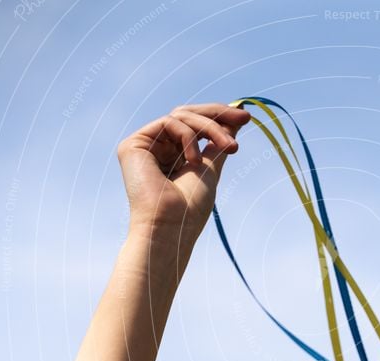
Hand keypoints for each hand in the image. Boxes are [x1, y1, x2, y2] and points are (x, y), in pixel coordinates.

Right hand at [117, 103, 250, 246]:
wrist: (171, 228)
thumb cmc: (190, 208)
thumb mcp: (210, 168)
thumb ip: (217, 143)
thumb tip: (233, 121)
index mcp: (172, 156)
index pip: (194, 125)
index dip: (219, 117)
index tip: (246, 118)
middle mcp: (156, 149)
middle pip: (186, 115)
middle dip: (218, 114)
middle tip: (245, 117)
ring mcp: (144, 146)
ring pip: (181, 117)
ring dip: (210, 129)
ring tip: (229, 148)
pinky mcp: (133, 146)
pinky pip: (168, 123)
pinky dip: (188, 136)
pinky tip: (194, 161)